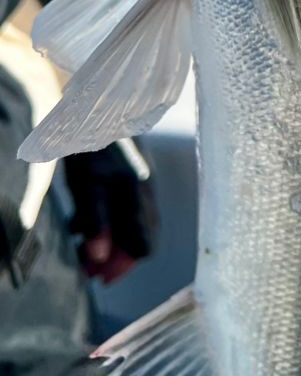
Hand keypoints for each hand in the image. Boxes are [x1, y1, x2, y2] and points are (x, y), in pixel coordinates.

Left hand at [63, 141, 156, 284]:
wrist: (95, 98)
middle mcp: (145, 189)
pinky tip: (85, 222)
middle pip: (138, 239)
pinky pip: (124, 209)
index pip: (143, 246)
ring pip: (130, 225)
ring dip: (107, 242)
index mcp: (137, 194)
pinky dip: (107, 222)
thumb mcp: (86, 183)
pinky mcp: (132, 173)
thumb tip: (101, 258)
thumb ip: (96, 221)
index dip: (121, 266)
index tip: (98, 276)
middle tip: (87, 267)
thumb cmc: (88, 141)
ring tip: (81, 246)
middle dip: (113, 258)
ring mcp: (141, 180)